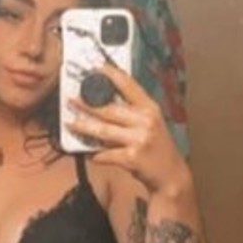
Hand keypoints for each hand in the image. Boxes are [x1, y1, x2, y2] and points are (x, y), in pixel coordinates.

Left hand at [67, 64, 186, 196]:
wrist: (171, 175)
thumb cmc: (158, 147)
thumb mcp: (151, 123)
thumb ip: (133, 111)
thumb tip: (104, 100)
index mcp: (150, 108)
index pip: (128, 84)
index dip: (110, 74)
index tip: (95, 67)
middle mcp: (145, 121)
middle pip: (109, 108)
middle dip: (86, 104)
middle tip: (71, 99)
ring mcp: (139, 139)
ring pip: (103, 130)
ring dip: (83, 126)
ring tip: (70, 122)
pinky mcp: (132, 158)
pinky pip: (106, 154)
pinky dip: (95, 155)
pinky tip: (89, 153)